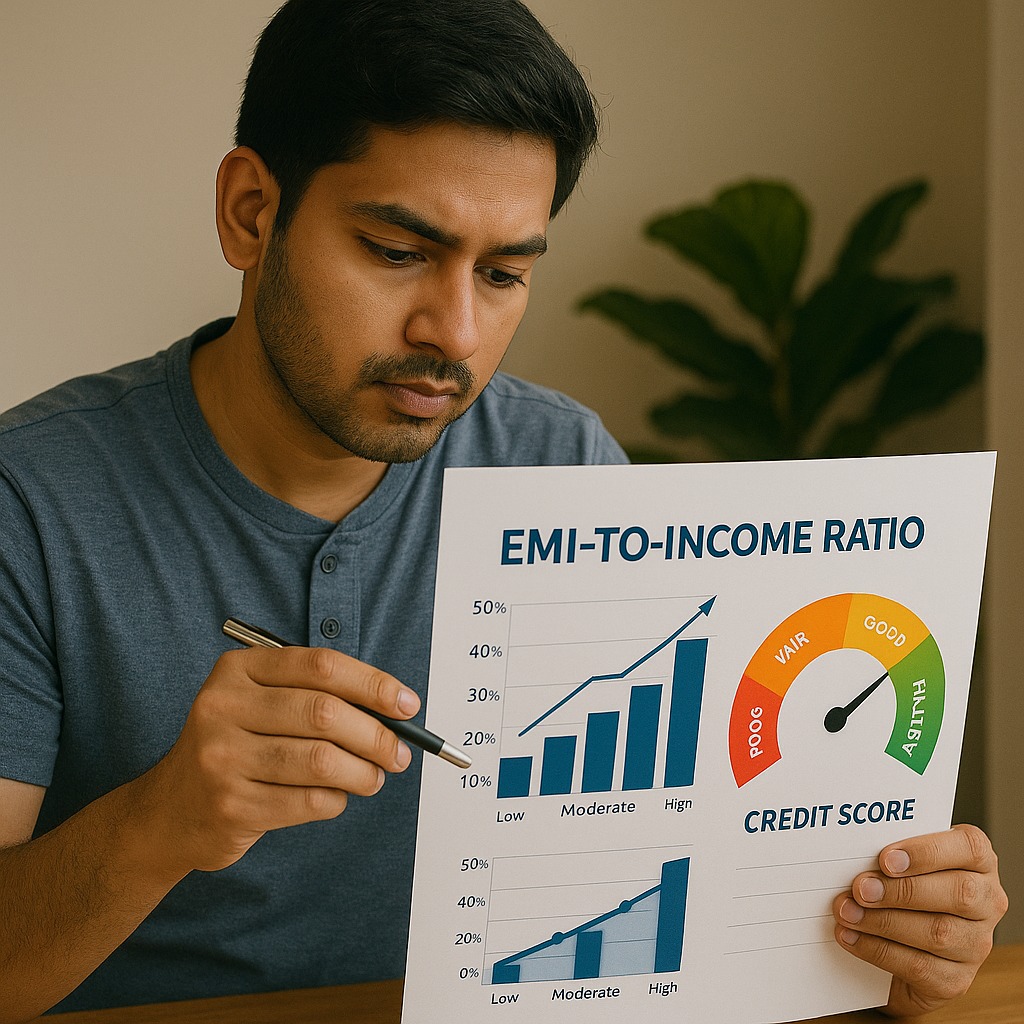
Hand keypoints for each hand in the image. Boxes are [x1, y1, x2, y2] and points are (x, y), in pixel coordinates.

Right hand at [140, 645, 419, 874]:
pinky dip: (336, 800)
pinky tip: (336, 796)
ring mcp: (222, 758)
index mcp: (238, 670)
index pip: (321, 666)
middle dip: (376, 735)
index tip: (407, 705)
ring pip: (322, 761)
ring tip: (374, 778)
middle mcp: (224, 707)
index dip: (373, 684)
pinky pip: (308, 800)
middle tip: (399, 752)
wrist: (170, 811)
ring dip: (363, 773)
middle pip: (325, 713)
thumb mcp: (261, 703)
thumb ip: (317, 696)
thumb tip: (394, 711)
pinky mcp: (231, 806)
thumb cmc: (237, 746)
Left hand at [832, 824, 1007, 1016]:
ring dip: (883, 922)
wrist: (906, 944)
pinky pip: (920, 966)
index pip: (970, 848)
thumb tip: (855, 856)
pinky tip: (851, 937)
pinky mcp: (956, 979)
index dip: (927, 852)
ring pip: (938, 933)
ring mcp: (976, 944)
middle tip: (860, 888)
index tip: (885, 858)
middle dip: (901, 891)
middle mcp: (987, 902)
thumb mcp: (904, 862)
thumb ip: (894, 855)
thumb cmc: (904, 886)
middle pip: (958, 894)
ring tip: (847, 912)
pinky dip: (878, 950)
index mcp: (978, 862)